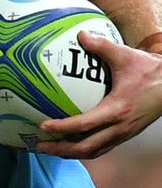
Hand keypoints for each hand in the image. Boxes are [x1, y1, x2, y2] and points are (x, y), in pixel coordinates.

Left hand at [36, 31, 161, 158]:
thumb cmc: (150, 70)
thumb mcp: (125, 55)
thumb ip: (101, 46)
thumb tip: (80, 34)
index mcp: (117, 110)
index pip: (85, 124)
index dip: (62, 127)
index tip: (43, 125)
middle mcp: (119, 127)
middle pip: (85, 147)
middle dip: (60, 148)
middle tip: (38, 145)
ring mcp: (123, 134)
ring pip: (93, 151)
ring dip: (69, 153)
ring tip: (48, 148)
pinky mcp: (125, 135)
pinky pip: (100, 148)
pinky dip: (82, 150)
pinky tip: (68, 144)